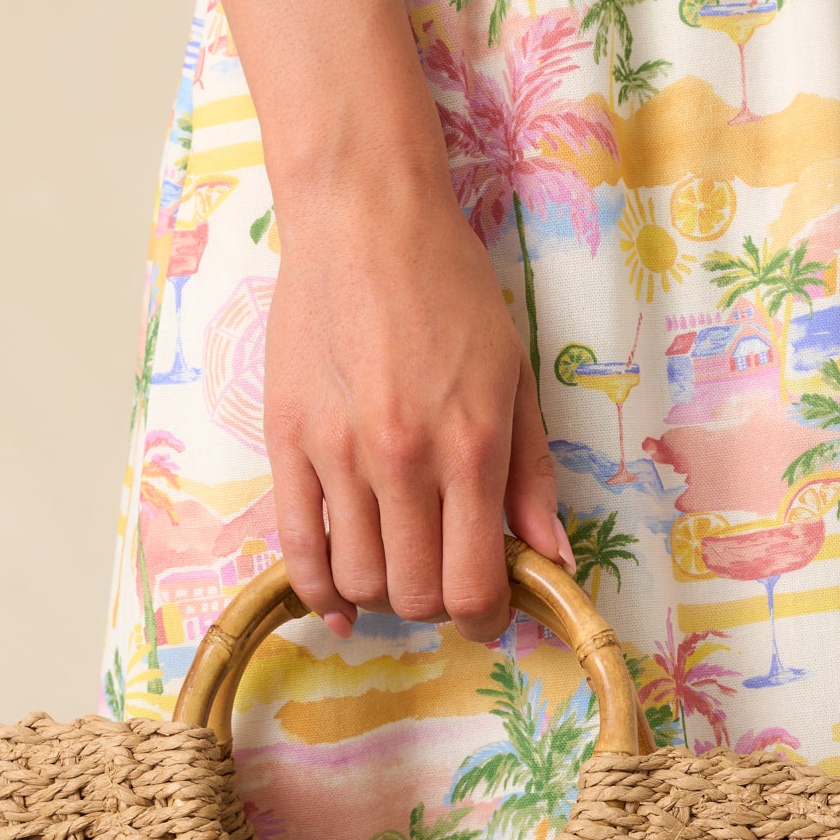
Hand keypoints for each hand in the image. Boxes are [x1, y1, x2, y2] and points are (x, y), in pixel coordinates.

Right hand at [263, 181, 574, 642]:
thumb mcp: (514, 378)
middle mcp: (403, 462)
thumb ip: (532, 477)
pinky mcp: (287, 444)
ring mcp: (338, 456)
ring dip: (382, 593)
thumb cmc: (450, 291)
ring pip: (358, 582)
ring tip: (397, 564)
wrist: (365, 220)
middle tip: (443, 577)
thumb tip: (552, 561)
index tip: (487, 609)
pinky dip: (319, 593)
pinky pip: (297, 549)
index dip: (484, 619)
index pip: (473, 587)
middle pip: (415, 596)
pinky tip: (338, 602)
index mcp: (470, 449)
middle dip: (436, 605)